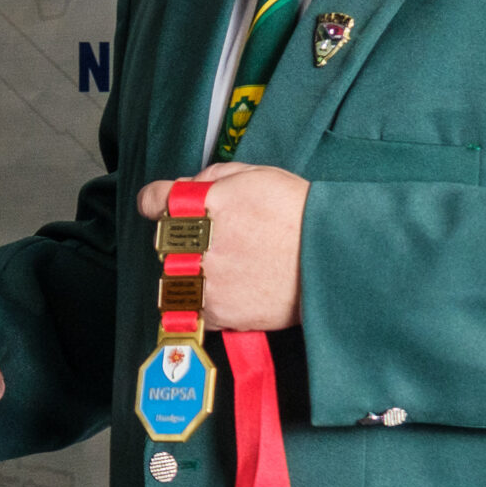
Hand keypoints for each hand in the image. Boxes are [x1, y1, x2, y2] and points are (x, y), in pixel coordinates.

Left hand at [135, 161, 309, 332]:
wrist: (331, 260)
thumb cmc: (300, 215)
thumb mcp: (257, 175)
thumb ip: (213, 178)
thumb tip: (186, 188)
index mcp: (205, 203)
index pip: (154, 200)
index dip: (157, 201)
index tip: (161, 205)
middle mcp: (200, 242)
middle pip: (164, 238)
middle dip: (183, 236)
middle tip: (215, 238)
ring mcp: (206, 278)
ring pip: (175, 274)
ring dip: (193, 270)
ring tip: (230, 265)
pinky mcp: (218, 310)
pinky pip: (193, 306)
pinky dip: (207, 300)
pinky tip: (232, 288)